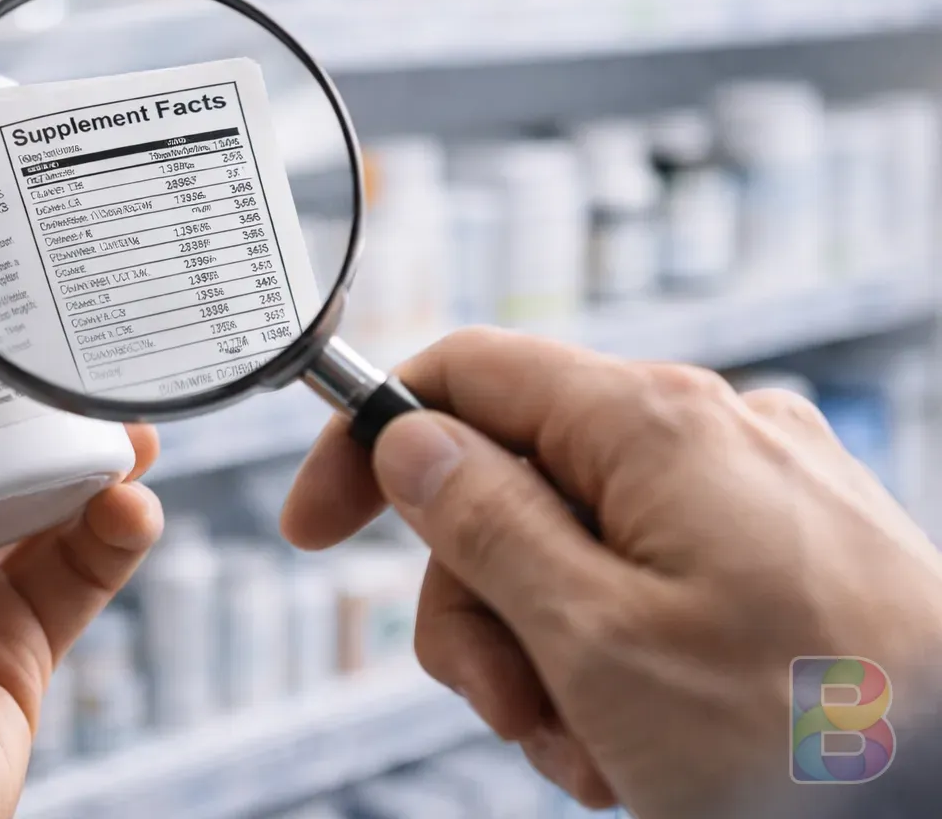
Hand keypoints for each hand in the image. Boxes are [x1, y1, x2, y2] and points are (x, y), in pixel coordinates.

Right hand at [283, 328, 941, 818]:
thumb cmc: (810, 743)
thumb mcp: (595, 641)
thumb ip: (484, 521)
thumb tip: (411, 439)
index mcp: (654, 425)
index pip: (465, 375)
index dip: (370, 442)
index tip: (314, 527)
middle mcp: (709, 433)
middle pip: (513, 478)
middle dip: (481, 601)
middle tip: (506, 706)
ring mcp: (757, 491)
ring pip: (577, 542)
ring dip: (548, 653)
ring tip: (593, 750)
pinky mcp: (790, 549)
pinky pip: (653, 576)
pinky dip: (619, 657)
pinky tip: (646, 742)